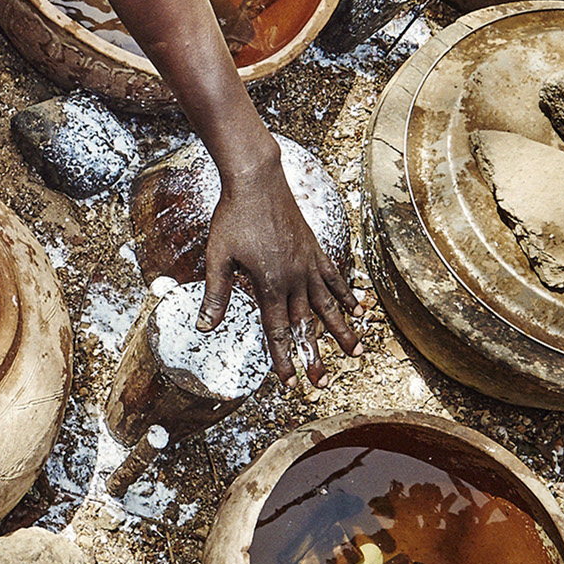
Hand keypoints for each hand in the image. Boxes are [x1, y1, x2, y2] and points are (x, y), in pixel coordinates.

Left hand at [200, 162, 359, 387]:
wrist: (256, 179)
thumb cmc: (233, 217)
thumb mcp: (218, 258)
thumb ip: (215, 296)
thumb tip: (204, 328)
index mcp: (269, 284)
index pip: (276, 330)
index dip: (283, 358)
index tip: (290, 383)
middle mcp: (294, 278)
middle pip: (305, 325)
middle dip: (314, 356)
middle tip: (322, 383)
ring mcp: (309, 263)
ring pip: (328, 306)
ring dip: (342, 331)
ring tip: (357, 353)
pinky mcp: (315, 249)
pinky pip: (335, 277)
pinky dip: (347, 294)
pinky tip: (359, 308)